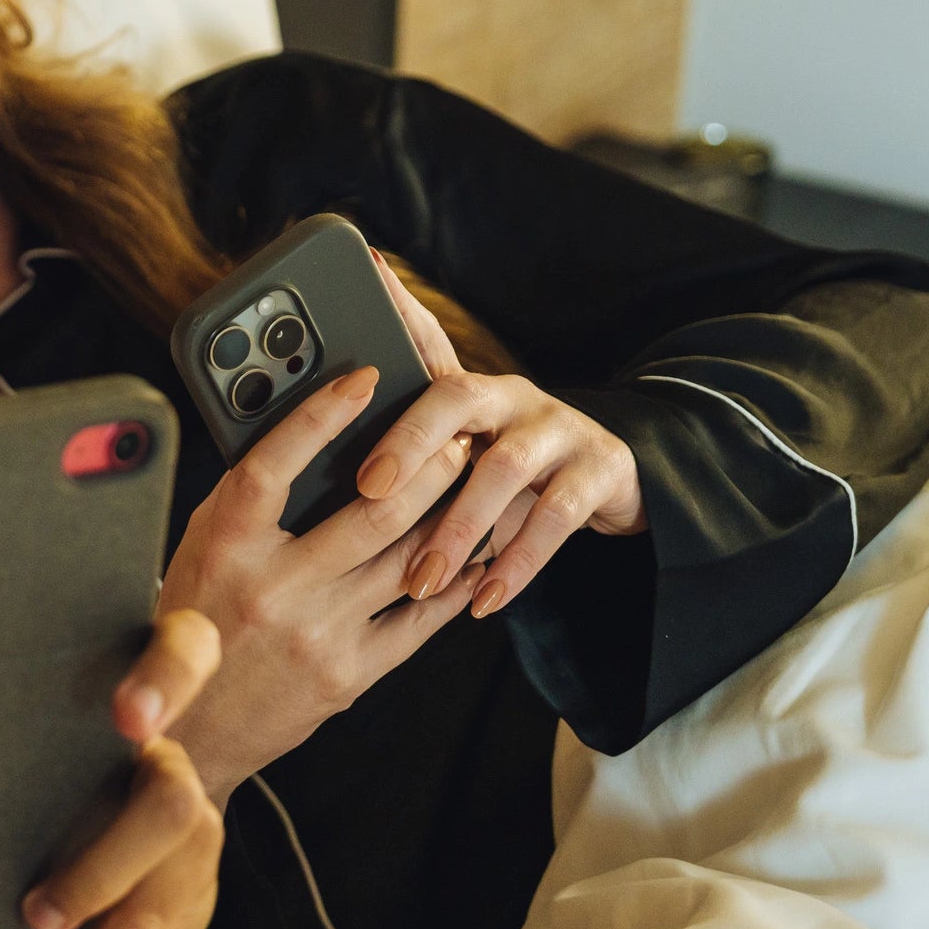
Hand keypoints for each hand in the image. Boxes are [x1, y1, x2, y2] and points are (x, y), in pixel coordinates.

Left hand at [21, 609, 225, 928]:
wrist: (104, 809)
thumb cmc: (34, 760)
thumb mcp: (26, 727)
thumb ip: (4, 712)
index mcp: (140, 696)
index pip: (185, 653)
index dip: (165, 681)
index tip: (125, 721)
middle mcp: (174, 766)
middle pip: (169, 808)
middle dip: (100, 871)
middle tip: (35, 913)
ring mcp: (192, 841)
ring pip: (163, 905)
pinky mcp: (191, 902)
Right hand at [160, 367, 489, 799]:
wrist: (189, 737)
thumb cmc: (193, 627)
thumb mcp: (199, 552)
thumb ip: (245, 503)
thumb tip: (302, 437)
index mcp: (224, 547)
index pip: (274, 463)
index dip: (321, 415)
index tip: (363, 378)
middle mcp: (272, 588)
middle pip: (374, 511)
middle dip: (429, 466)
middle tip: (455, 436)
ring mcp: (317, 634)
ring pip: (408, 559)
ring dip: (454, 515)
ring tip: (477, 482)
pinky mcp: (349, 675)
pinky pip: (419, 619)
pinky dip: (456, 582)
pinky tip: (476, 555)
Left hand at [356, 253, 644, 619]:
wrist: (610, 483)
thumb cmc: (507, 475)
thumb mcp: (460, 460)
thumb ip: (405, 462)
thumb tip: (317, 489)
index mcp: (464, 387)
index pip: (421, 349)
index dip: (390, 329)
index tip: (350, 366)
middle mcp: (509, 395)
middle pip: (456, 398)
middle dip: (409, 445)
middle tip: (367, 494)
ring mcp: (559, 427)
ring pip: (505, 466)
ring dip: (460, 526)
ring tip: (422, 577)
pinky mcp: (601, 468)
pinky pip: (556, 516)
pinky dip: (518, 562)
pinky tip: (484, 599)